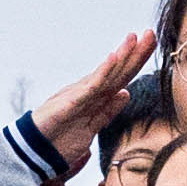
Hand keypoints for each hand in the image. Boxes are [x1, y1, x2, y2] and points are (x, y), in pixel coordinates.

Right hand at [28, 30, 156, 166]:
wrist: (34, 152)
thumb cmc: (59, 140)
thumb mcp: (91, 126)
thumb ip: (108, 111)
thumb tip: (125, 95)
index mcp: (96, 98)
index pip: (122, 77)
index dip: (137, 62)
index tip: (152, 44)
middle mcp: (89, 92)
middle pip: (118, 71)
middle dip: (135, 53)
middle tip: (151, 33)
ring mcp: (80, 95)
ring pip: (106, 74)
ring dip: (121, 56)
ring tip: (134, 37)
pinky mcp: (70, 102)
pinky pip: (91, 86)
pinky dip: (103, 72)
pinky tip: (113, 57)